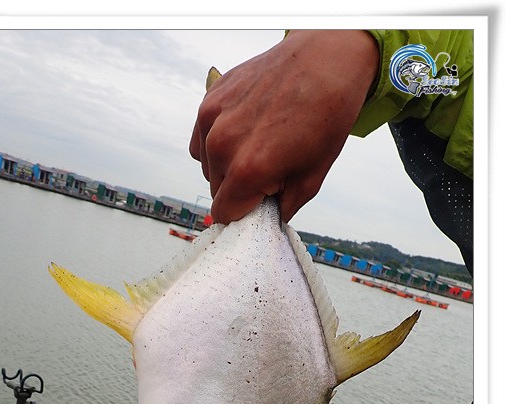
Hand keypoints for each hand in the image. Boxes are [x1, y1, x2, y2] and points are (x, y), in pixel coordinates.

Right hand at [189, 30, 378, 224]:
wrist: (326, 60)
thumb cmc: (325, 117)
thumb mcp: (312, 178)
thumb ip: (281, 208)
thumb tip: (266, 218)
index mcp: (248, 171)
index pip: (224, 214)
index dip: (243, 213)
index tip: (258, 203)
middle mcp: (222, 146)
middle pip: (216, 191)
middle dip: (238, 188)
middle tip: (268, 169)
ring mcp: (212, 120)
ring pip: (207, 166)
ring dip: (226, 165)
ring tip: (257, 145)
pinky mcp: (210, 99)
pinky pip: (201, 140)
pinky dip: (216, 142)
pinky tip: (243, 131)